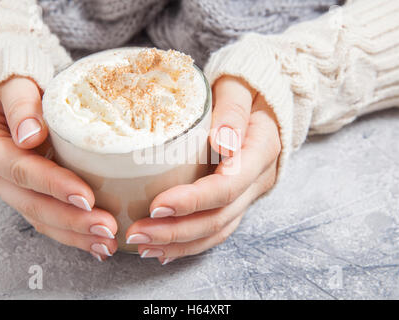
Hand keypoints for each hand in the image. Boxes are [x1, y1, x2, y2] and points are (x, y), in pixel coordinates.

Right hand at [0, 76, 117, 260]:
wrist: (2, 98)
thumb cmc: (10, 88)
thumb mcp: (12, 84)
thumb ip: (20, 104)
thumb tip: (30, 135)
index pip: (22, 171)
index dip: (54, 186)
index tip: (86, 196)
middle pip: (33, 204)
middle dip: (72, 220)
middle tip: (107, 228)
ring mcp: (9, 188)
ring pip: (41, 219)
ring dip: (75, 235)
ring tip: (108, 243)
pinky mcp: (26, 194)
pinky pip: (47, 219)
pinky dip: (71, 233)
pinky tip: (95, 243)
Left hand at [126, 76, 280, 263]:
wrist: (261, 98)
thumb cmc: (245, 87)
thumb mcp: (239, 87)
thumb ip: (232, 111)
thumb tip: (221, 142)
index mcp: (261, 150)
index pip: (227, 187)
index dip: (192, 201)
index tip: (156, 205)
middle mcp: (258, 179)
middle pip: (219, 217)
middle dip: (176, 231)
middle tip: (137, 234)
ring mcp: (249, 192)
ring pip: (218, 230)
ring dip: (180, 244)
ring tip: (144, 247)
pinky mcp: (237, 198)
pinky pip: (217, 228)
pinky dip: (190, 242)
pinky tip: (164, 249)